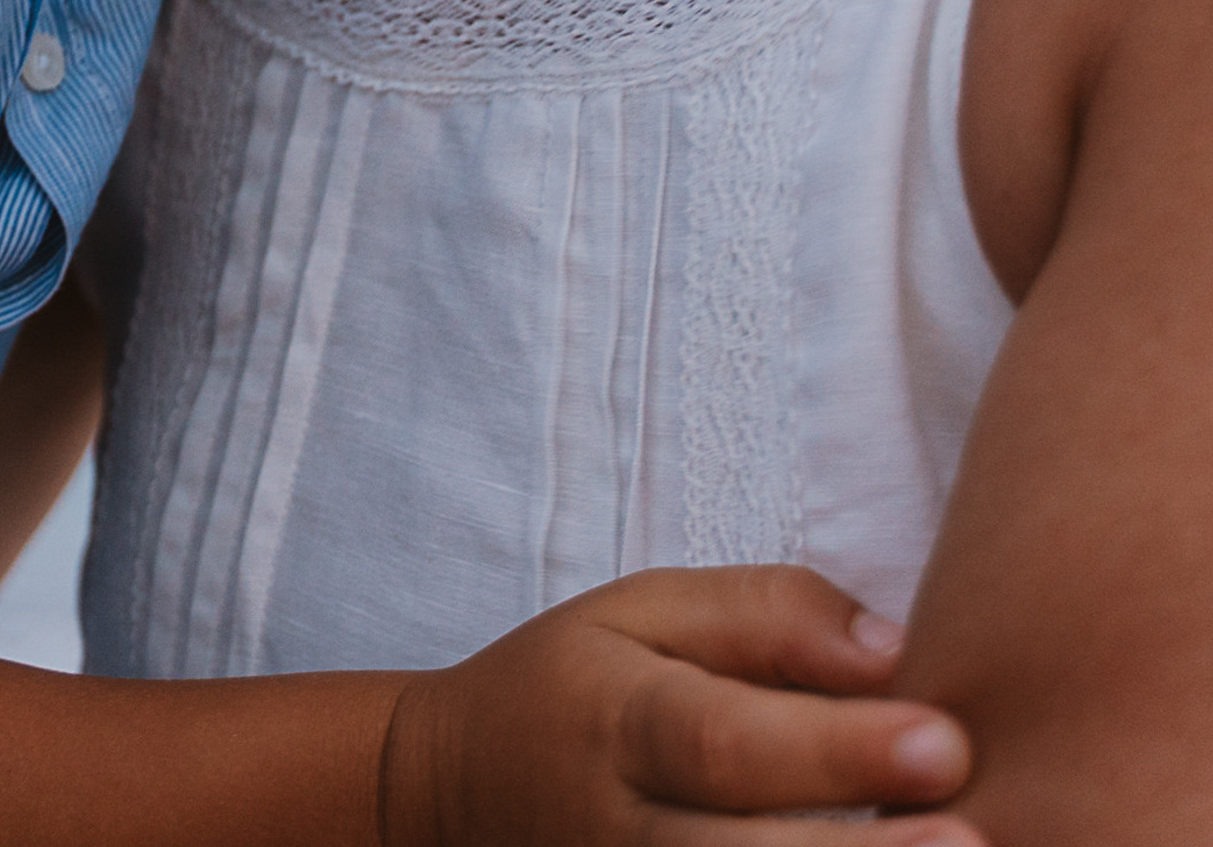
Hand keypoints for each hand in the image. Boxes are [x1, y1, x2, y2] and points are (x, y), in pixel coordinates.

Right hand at [379, 566, 981, 845]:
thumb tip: (892, 652)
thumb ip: (763, 614)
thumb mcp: (641, 610)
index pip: (724, 742)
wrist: (458, 793)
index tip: (945, 739)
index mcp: (618, 723)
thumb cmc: (582, 687)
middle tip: (976, 840)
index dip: (833, 749)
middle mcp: (625, 833)